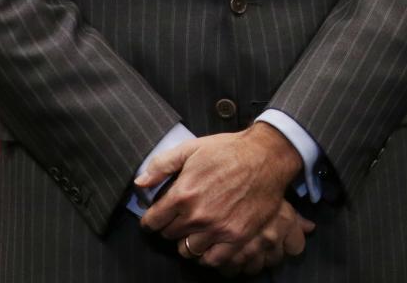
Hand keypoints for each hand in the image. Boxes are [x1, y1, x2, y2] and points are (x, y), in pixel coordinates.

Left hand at [137, 124, 306, 268]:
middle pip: (170, 235)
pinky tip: (209, 243)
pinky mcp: (237, 236)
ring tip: (194, 231)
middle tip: (180, 219)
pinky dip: (207, 255)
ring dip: (188, 242)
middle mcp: (198, 216)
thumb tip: (140, 183)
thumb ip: (162, 166)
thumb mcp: (191, 148)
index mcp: (183, 194)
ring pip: (188, 250)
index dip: (152, 220)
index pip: (153, 221)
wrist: (266, 156)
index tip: (156, 218)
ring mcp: (218, 229)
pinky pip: (213, 259)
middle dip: (171, 227)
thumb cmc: (229, 150)